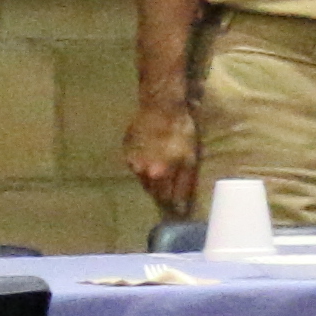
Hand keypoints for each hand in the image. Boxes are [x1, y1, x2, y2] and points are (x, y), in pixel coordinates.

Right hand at [122, 94, 197, 213]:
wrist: (160, 108)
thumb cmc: (180, 133)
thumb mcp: (189, 159)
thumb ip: (183, 185)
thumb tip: (180, 208)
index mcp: (157, 175)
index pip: (163, 198)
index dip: (172, 202)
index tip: (179, 206)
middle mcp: (141, 171)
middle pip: (152, 190)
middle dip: (162, 190)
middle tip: (172, 185)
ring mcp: (131, 161)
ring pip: (142, 178)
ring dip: (152, 178)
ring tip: (163, 168)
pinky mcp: (125, 150)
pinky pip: (135, 164)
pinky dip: (144, 164)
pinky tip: (152, 155)